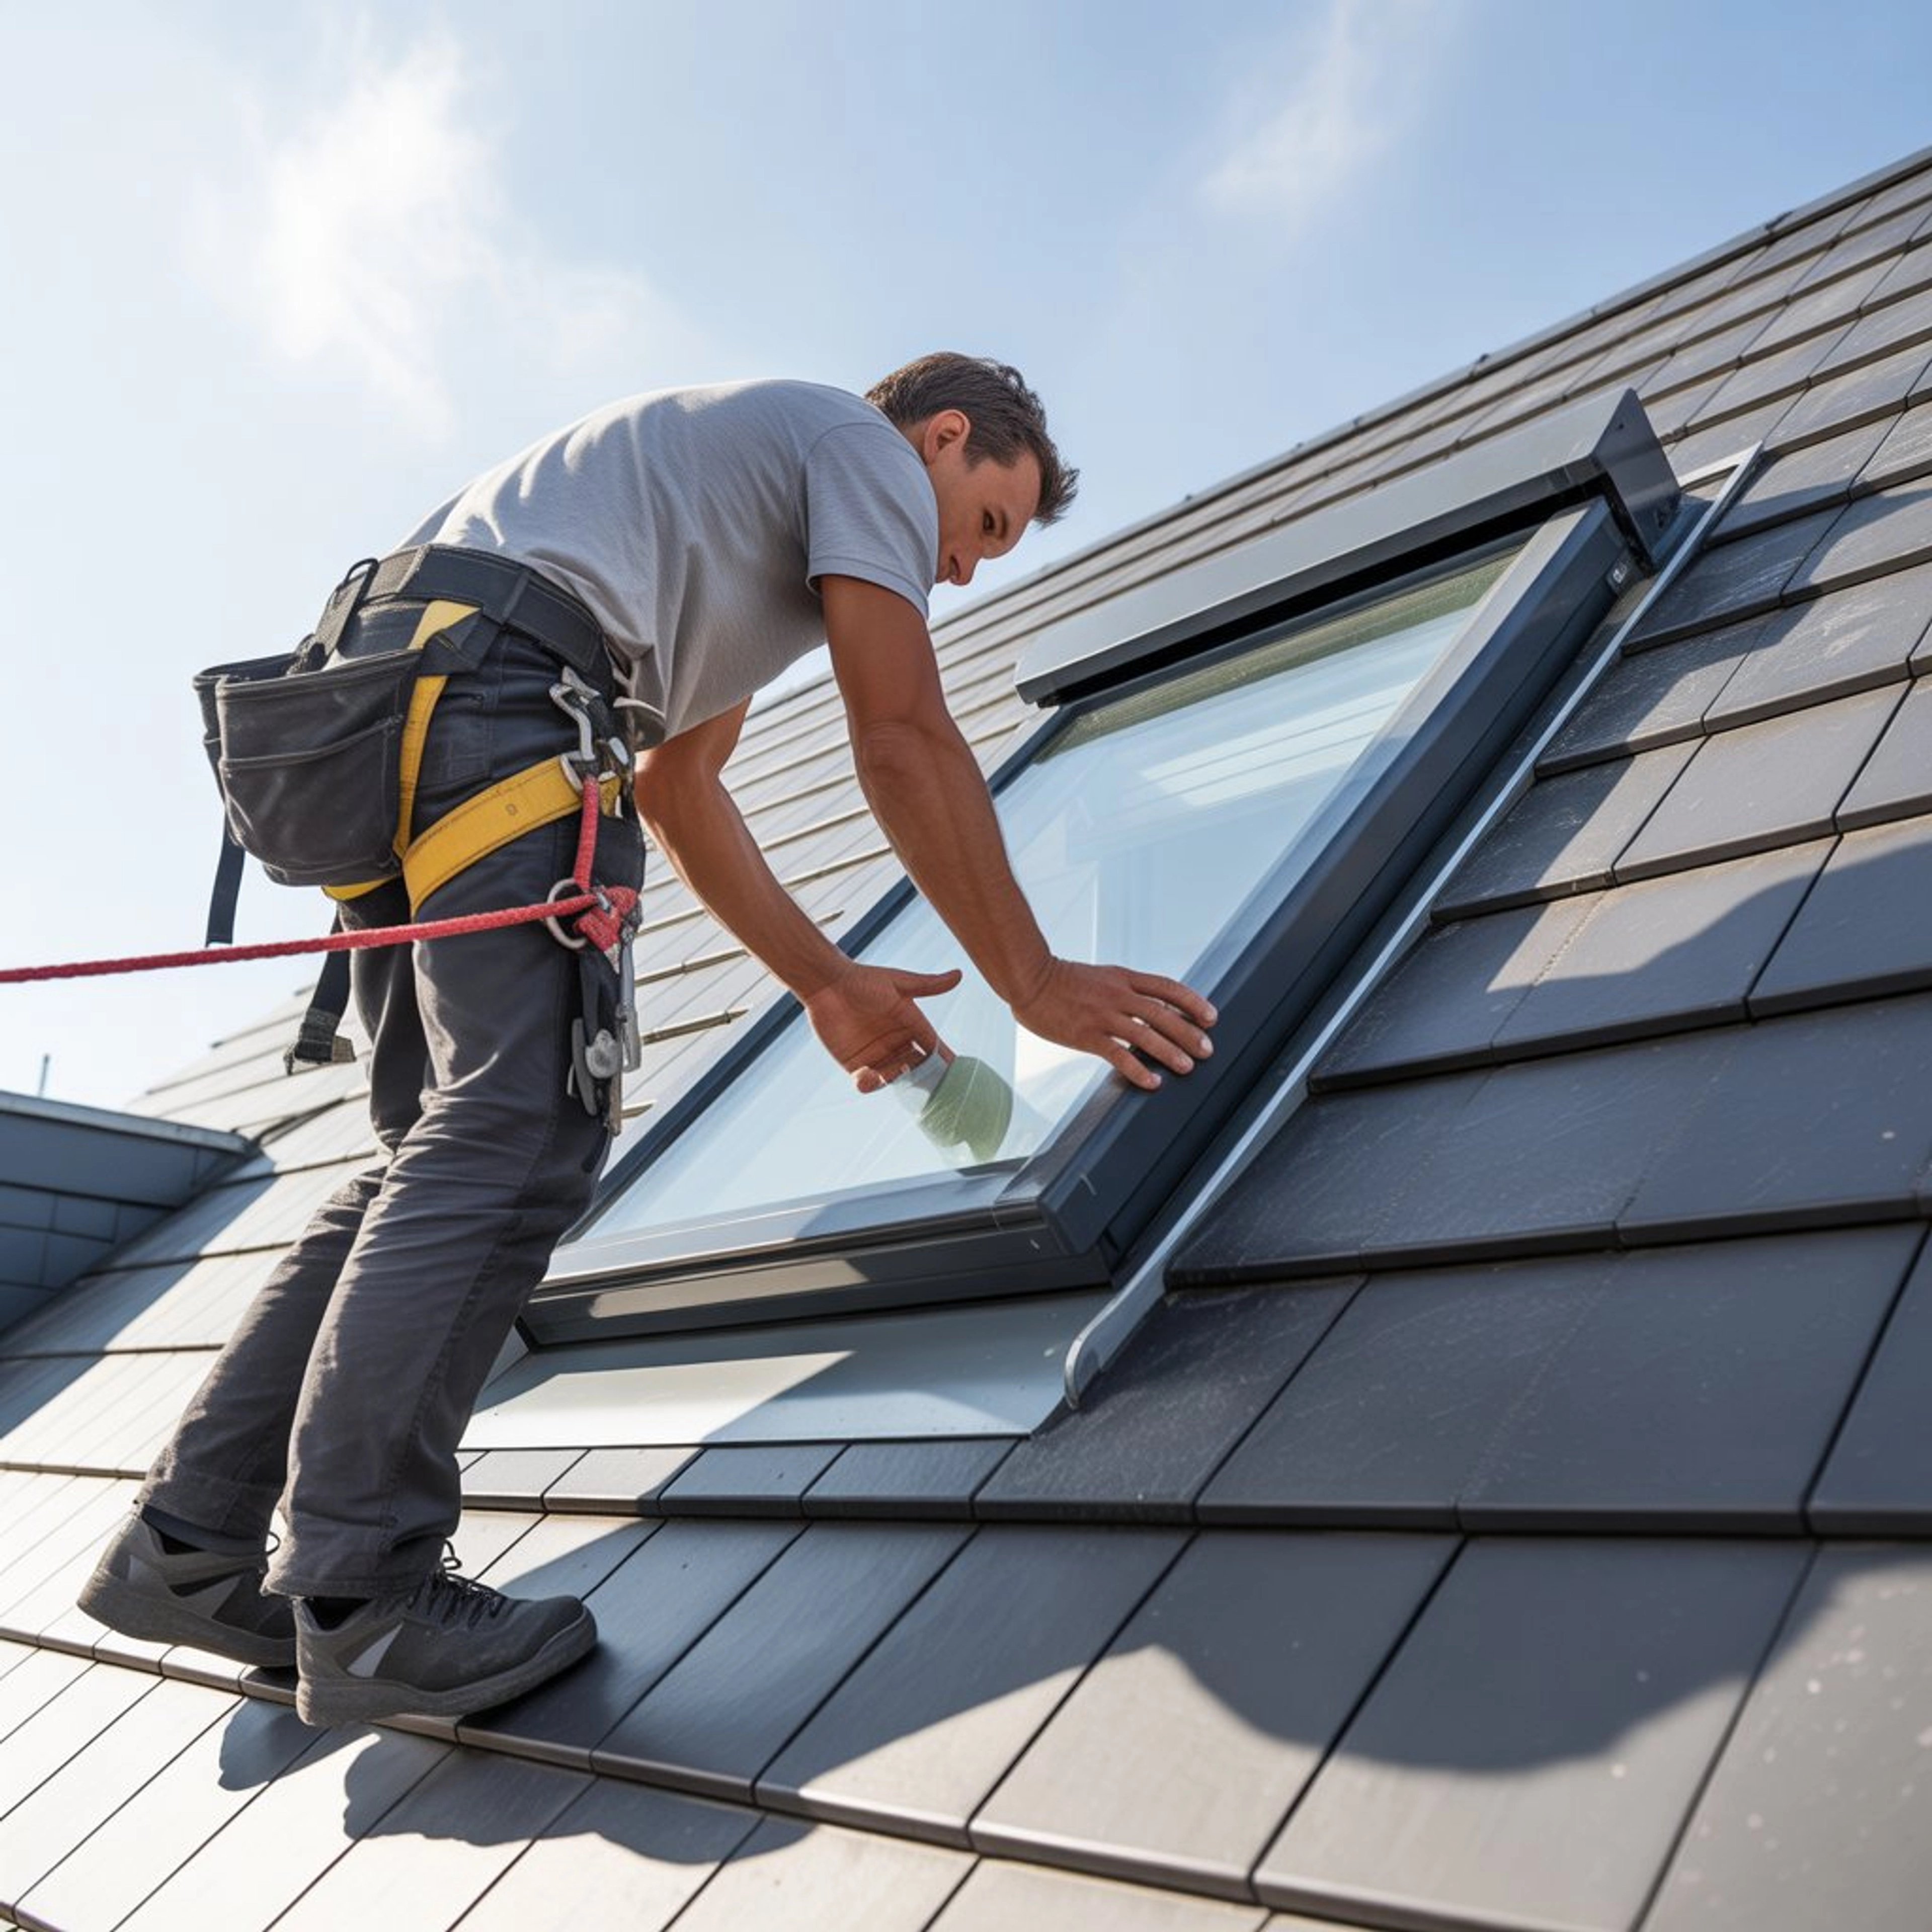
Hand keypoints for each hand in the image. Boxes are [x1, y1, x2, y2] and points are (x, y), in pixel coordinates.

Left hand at [802, 961, 961, 1092]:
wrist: (827, 984)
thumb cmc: (863, 980)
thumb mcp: (899, 983)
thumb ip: (928, 985)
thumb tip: (959, 974)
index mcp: (910, 1025)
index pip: (932, 1046)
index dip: (943, 1059)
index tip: (957, 1073)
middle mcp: (896, 1043)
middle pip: (916, 1067)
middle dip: (923, 1078)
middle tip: (928, 1087)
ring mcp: (876, 1055)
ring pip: (892, 1078)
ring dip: (893, 1080)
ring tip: (888, 1074)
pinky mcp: (855, 1064)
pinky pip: (866, 1082)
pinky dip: (868, 1084)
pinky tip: (865, 1076)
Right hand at [1010, 957, 1216, 1091]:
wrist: (1030, 979)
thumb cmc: (1062, 980)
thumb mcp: (1102, 977)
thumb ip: (1125, 990)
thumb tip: (1153, 1006)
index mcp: (1123, 978)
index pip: (1167, 987)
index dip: (1193, 1002)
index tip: (1211, 1016)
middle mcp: (1118, 995)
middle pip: (1163, 1013)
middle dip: (1188, 1032)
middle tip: (1206, 1049)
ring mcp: (1103, 1015)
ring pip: (1145, 1034)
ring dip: (1170, 1052)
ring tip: (1187, 1067)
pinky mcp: (1086, 1035)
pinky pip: (1118, 1054)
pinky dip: (1137, 1069)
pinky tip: (1152, 1082)